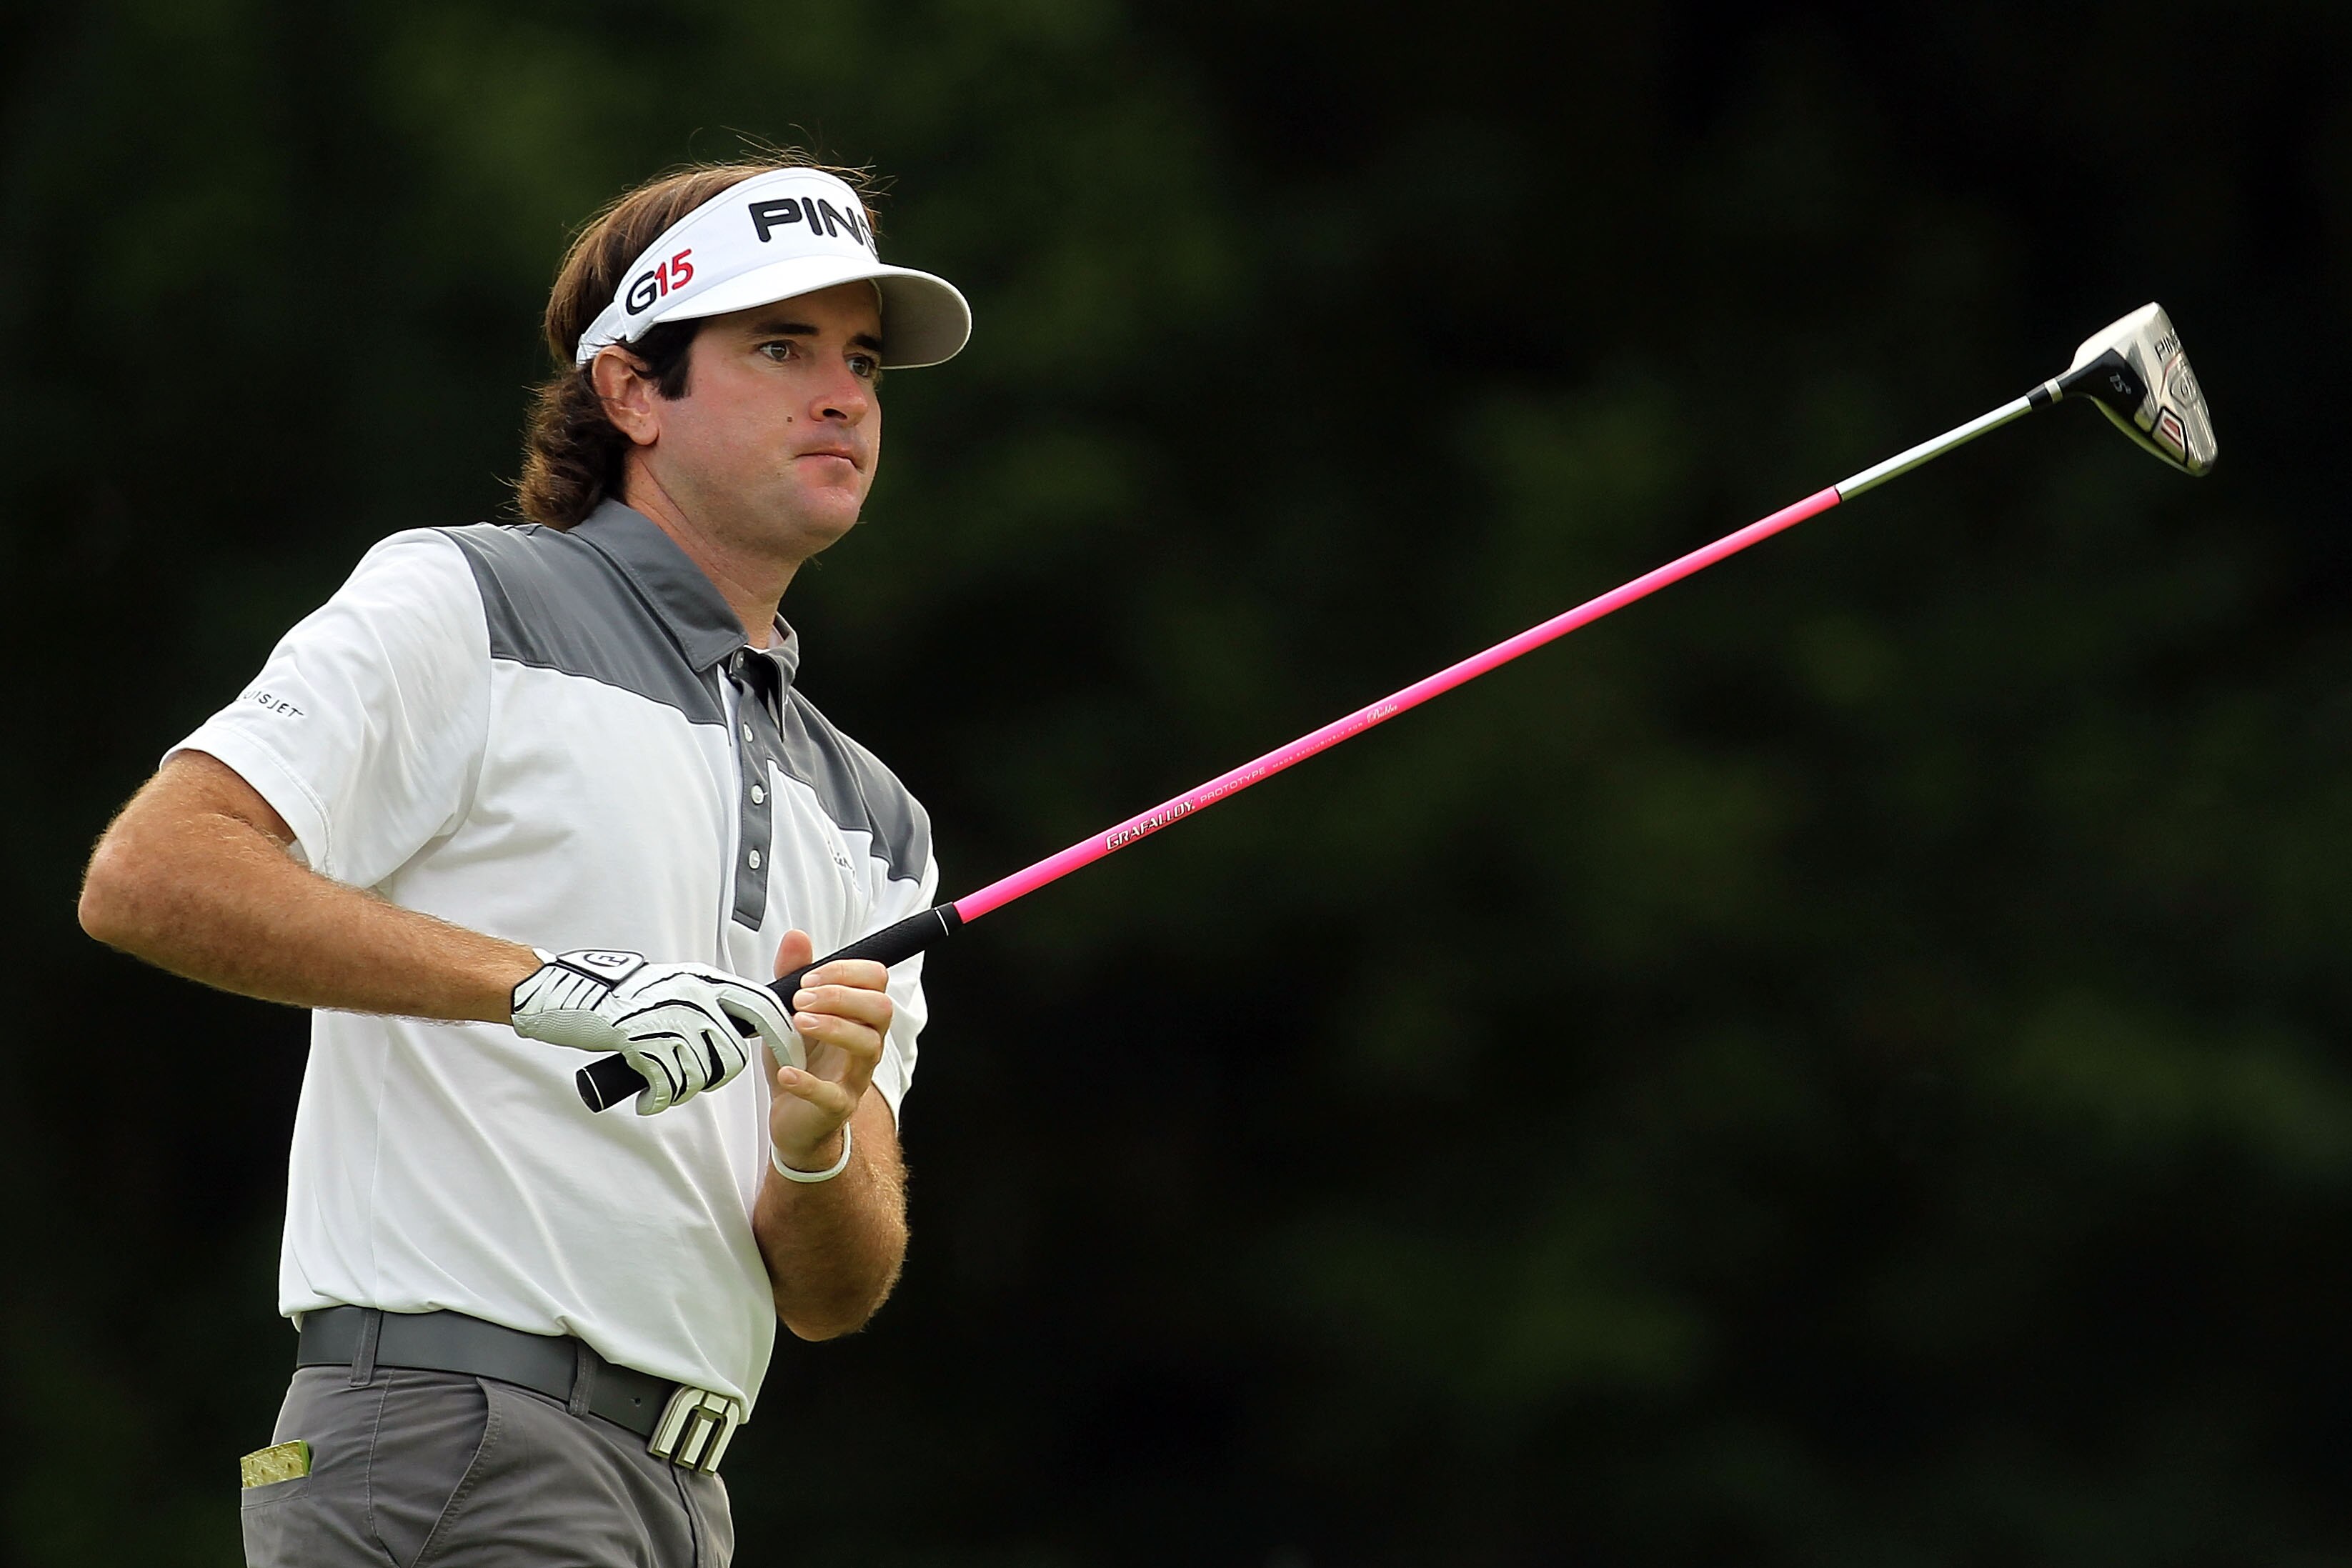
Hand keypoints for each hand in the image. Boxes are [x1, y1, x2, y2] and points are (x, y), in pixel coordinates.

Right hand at [512, 949, 796, 1116]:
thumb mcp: (678, 985)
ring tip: (661, 1082)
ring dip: (682, 1088)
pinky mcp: (644, 1044)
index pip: (763, 1008)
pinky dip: (657, 1098)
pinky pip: (667, 1085)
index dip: (784, 1037)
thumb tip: (741, 1026)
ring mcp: (669, 1021)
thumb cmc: (629, 997)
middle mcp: (694, 999)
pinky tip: (647, 1096)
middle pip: (732, 1056)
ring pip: (701, 1074)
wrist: (579, 996)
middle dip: (715, 1076)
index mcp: (706, 982)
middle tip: (689, 1077)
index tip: (794, 1058)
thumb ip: (711, 1002)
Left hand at [768, 930, 892, 1172]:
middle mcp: (865, 1043)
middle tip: (800, 1001)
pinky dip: (808, 1083)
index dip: (845, 972)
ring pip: (868, 1046)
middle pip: (881, 1009)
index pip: (876, 980)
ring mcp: (855, 1077)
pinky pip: (834, 1095)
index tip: (806, 980)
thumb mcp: (787, 1013)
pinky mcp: (837, 1107)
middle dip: (841, 996)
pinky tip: (786, 1073)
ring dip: (833, 1027)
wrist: (791, 1117)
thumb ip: (792, 975)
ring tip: (797, 1023)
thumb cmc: (798, 1061)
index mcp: (858, 1016)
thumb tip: (796, 936)